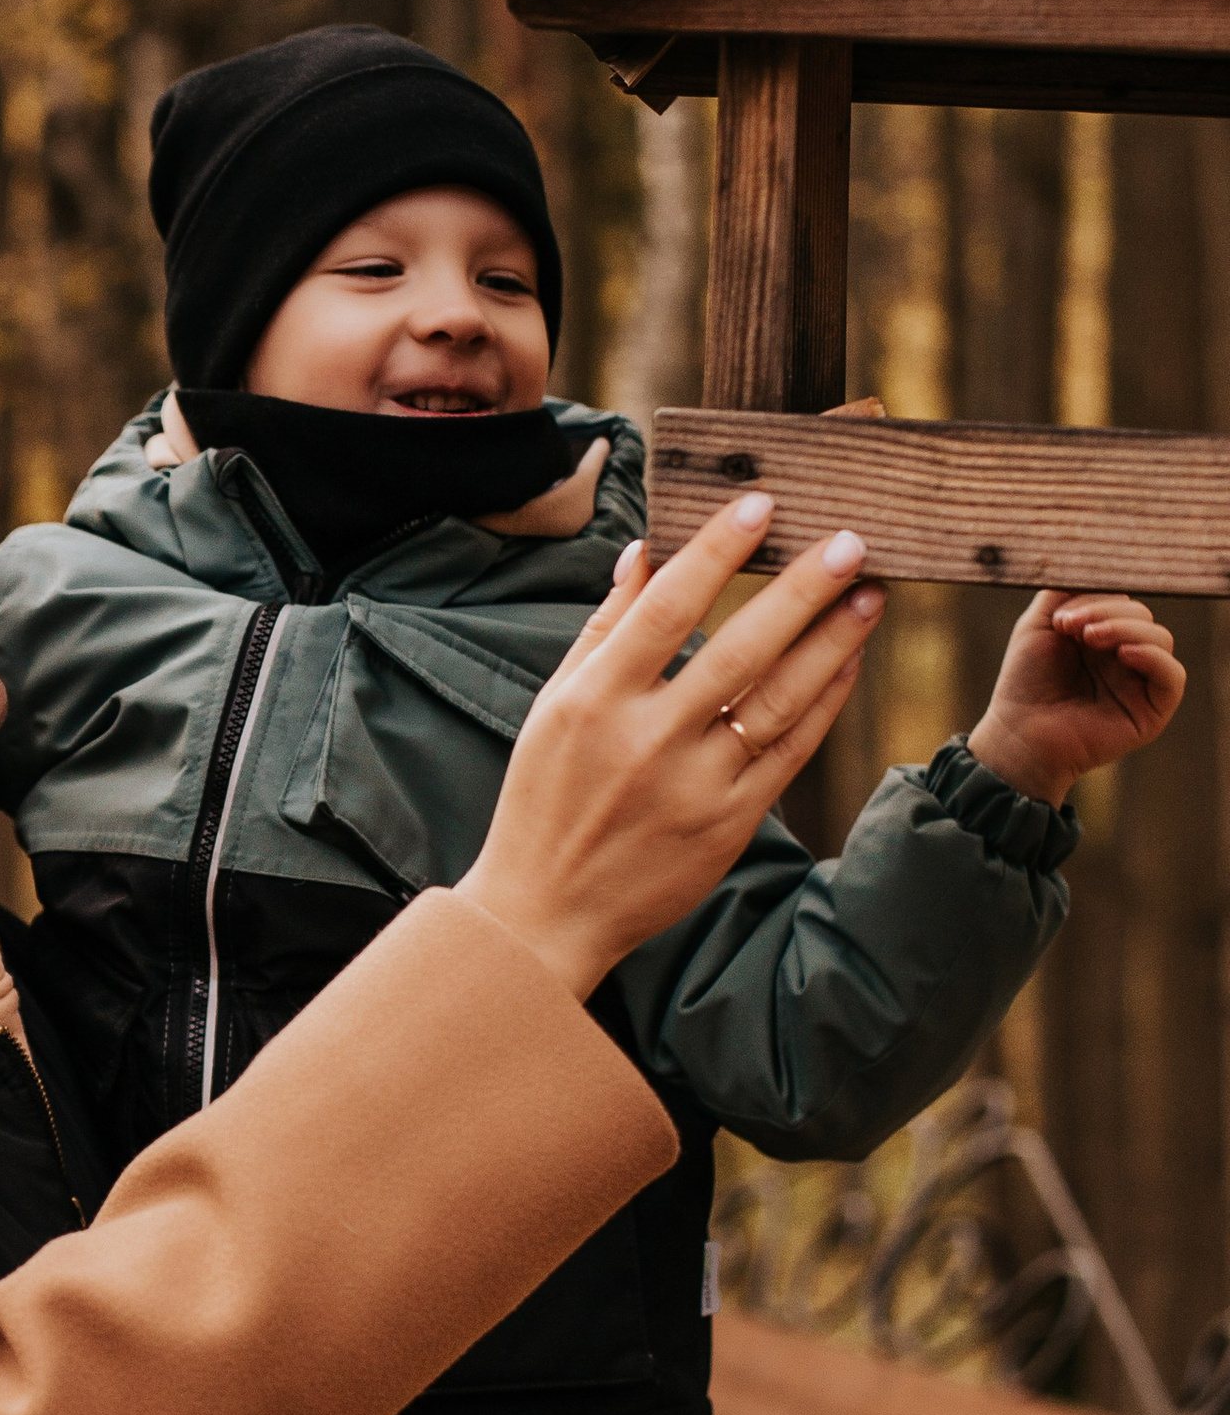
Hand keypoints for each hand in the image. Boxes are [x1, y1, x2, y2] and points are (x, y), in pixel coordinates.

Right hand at [456, 491, 883, 1000]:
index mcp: (594, 701)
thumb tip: (644, 551)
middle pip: (739, 651)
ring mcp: (694, 787)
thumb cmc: (545, 797)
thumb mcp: (552, 706)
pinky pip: (790, 752)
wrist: (547, 910)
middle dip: (801, 591)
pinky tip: (848, 662)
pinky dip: (824, 704)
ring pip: (779, 702)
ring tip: (869, 594)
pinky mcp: (728, 824)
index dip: (717, 552)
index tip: (761, 504)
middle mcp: (647, 741)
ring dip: (832, 643)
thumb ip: (603, 629)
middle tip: (850, 541)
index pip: (666, 607)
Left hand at [967, 590, 1184, 806]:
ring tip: (1089, 638)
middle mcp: (1125, 655)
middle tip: (1071, 627)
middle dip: (1108, 612)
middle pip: (1142, 615)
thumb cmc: (1025, 681)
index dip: (1098, 598)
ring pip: (1161, 638)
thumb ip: (1065, 591)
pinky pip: (1173, 676)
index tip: (1063, 614)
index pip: (1121, 600)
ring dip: (1127, 629)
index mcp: (1102, 634)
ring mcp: (1140, 681)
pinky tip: (1124, 654)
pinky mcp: (1152, 709)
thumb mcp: (1038, 624)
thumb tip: (1094, 567)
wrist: (1018, 732)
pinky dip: (1154, 658)